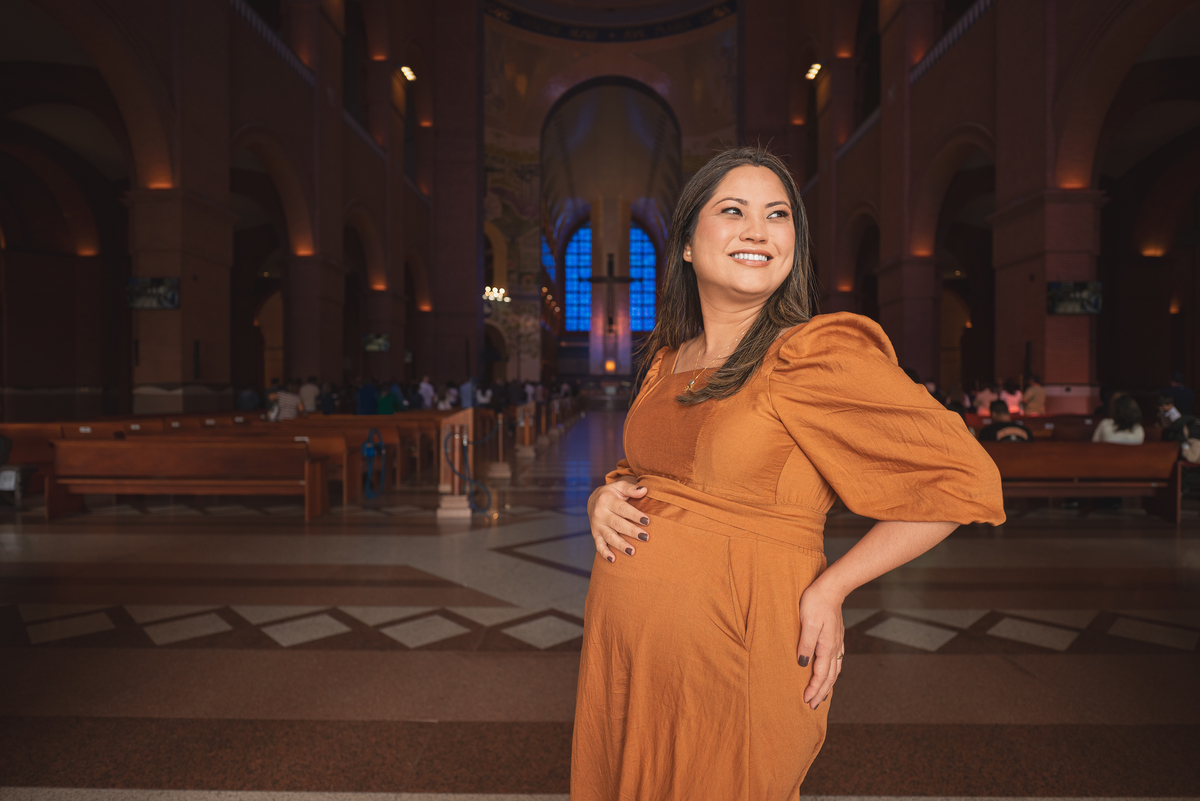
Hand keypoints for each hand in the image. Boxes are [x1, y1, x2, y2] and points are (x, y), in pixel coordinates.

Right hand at [588, 479, 649, 562]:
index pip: (622, 509)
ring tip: (632, 551)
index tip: (647, 521)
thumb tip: (644, 490)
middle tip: (645, 537)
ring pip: (609, 536)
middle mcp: (600, 513)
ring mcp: (597, 526)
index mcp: (606, 500)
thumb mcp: (619, 487)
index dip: (635, 515)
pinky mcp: (595, 535)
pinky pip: (598, 545)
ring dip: (620, 545)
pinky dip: (604, 553)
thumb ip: (631, 489)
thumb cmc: (612, 493)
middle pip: (617, 524)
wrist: (593, 500)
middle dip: (631, 531)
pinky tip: (613, 560)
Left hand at [796, 581, 844, 709]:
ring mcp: (837, 642)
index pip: (820, 674)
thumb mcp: (807, 622)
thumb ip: (805, 644)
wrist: (831, 587)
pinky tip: (830, 674)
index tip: (806, 700)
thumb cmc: (815, 602)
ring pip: (835, 670)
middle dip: (821, 692)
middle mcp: (834, 647)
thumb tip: (803, 665)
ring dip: (828, 685)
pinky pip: (836, 661)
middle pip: (830, 676)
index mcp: (827, 646)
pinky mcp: (836, 637)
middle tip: (812, 706)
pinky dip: (833, 673)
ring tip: (822, 696)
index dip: (814, 688)